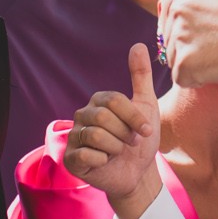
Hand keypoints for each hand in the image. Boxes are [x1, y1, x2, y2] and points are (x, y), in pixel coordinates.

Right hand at [66, 44, 161, 216]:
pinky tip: (104, 163)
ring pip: (95, 136)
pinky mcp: (70, 159)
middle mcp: (82, 115)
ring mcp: (74, 137)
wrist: (137, 174)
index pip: (115, 101)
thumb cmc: (140, 139)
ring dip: (116, 148)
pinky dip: (103, 161)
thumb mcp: (146, 106)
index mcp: (98, 101)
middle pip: (104, 118)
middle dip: (125, 135)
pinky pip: (86, 155)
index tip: (146, 131)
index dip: (134, 118)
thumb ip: (141, 76)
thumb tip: (138, 44)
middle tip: (130, 144)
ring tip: (118, 153)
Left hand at [158, 0, 217, 86]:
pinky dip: (198, 78)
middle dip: (190, 45)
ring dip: (194, 63)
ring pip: (175, 60)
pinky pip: (183, 78)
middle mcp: (176, 14)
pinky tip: (217, 67)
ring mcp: (179, 39)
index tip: (210, 29)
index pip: (168, 18)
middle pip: (171, 40)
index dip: (189, 27)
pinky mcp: (184, 65)